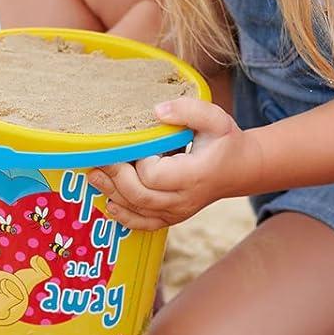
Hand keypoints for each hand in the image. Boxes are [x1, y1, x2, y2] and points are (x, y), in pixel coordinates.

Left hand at [87, 98, 243, 229]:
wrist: (240, 169)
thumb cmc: (225, 141)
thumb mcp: (215, 118)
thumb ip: (188, 110)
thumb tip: (157, 111)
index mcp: (194, 175)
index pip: (154, 175)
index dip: (139, 161)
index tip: (138, 145)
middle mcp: (185, 199)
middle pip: (141, 196)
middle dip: (117, 177)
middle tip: (101, 159)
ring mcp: (178, 212)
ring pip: (139, 211)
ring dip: (113, 194)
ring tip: (94, 175)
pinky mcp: (173, 216)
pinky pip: (145, 224)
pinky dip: (125, 217)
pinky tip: (110, 204)